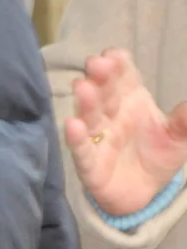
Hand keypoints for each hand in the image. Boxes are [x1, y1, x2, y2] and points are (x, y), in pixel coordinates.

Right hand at [63, 50, 186, 215]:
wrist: (145, 192)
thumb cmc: (157, 155)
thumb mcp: (179, 138)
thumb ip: (184, 122)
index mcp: (131, 99)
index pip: (123, 75)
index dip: (117, 63)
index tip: (115, 56)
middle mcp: (110, 113)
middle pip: (103, 91)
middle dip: (98, 76)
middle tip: (97, 64)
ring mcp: (97, 137)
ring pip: (89, 116)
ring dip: (85, 102)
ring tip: (83, 87)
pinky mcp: (90, 164)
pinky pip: (82, 150)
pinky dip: (76, 139)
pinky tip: (73, 125)